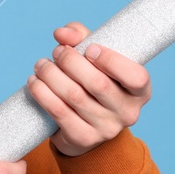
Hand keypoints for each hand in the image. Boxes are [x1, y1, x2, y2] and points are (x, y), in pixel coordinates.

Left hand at [27, 22, 151, 156]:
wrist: (84, 126)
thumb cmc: (93, 82)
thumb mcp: (95, 57)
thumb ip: (82, 38)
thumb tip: (61, 34)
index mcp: (140, 91)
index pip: (136, 77)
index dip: (111, 60)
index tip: (89, 48)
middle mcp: (128, 113)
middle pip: (98, 84)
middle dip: (71, 62)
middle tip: (57, 52)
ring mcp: (106, 129)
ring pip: (74, 96)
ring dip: (51, 75)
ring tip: (41, 65)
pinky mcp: (83, 139)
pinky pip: (59, 112)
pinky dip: (42, 93)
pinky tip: (34, 82)